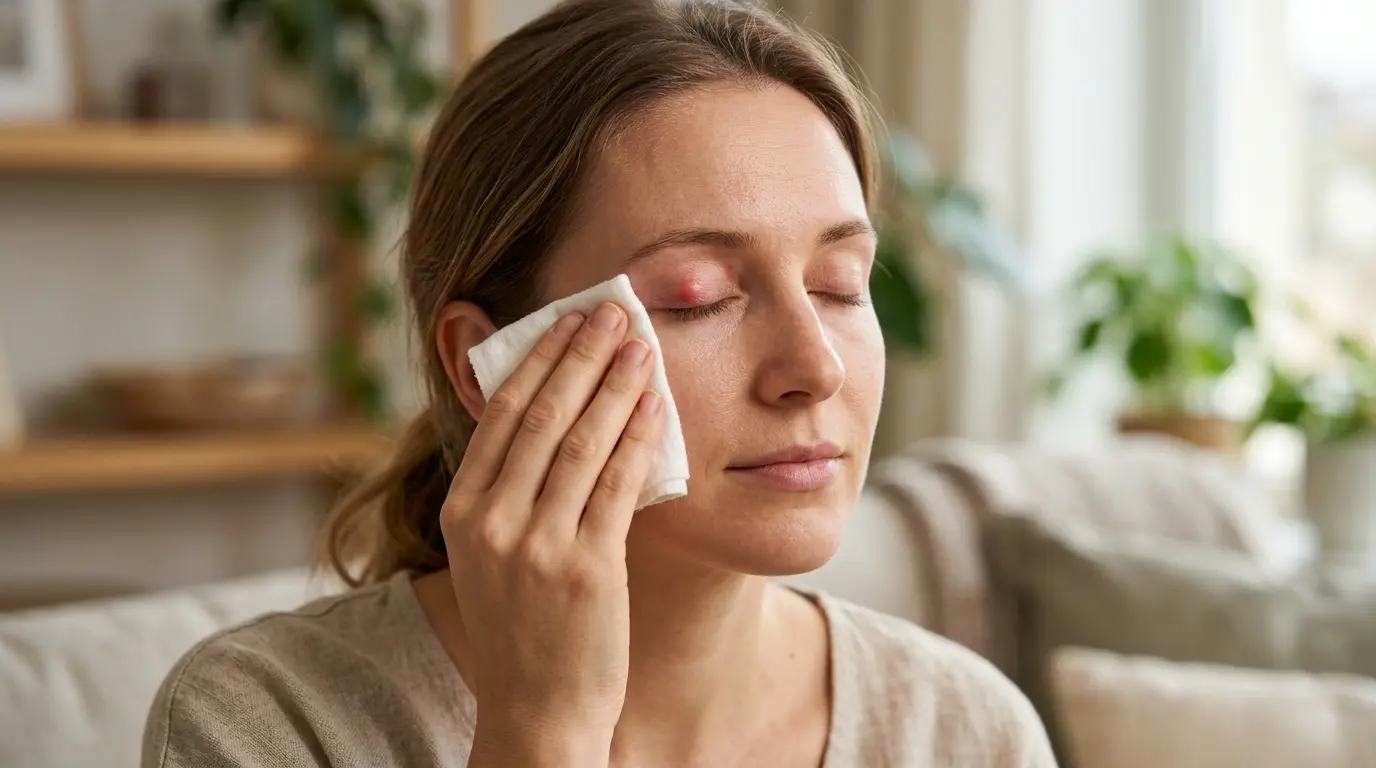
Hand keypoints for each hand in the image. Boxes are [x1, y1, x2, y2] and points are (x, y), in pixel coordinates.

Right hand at [441, 302, 664, 765]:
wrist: (537, 713)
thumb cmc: (523, 630)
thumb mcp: (491, 557)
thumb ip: (507, 495)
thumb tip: (549, 417)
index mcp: (463, 514)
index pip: (501, 416)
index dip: (538, 360)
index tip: (567, 320)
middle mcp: (492, 524)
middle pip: (541, 416)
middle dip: (581, 355)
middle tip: (612, 311)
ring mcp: (537, 547)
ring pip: (582, 442)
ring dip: (615, 384)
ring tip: (640, 344)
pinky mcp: (586, 569)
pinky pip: (618, 484)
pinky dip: (639, 436)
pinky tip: (657, 404)